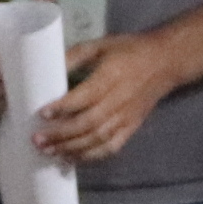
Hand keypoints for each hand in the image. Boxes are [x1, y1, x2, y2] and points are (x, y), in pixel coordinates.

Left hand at [38, 34, 179, 162]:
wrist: (165, 62)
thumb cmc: (129, 50)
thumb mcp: (100, 45)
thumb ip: (74, 56)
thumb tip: (48, 71)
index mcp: (111, 76)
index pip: (85, 96)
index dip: (63, 107)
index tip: (43, 113)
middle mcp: (119, 100)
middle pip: (88, 123)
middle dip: (61, 134)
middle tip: (37, 139)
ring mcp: (126, 117)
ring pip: (97, 139)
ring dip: (71, 149)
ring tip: (49, 152)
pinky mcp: (131, 128)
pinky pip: (110, 147)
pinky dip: (90, 156)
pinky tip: (72, 158)